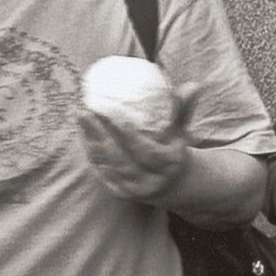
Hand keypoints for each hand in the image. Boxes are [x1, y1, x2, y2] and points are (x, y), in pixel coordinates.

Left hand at [79, 81, 206, 204]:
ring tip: (81, 116)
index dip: (133, 137)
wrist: (171, 184)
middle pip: (122, 161)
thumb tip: (194, 85)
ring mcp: (132, 189)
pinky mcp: (118, 191)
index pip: (149, 153)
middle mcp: (150, 182)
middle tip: (87, 111)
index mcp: (168, 167)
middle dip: (101, 136)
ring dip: (91, 141)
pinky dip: (91, 150)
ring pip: (108, 165)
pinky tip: (82, 131)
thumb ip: (183, 109)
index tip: (118, 117)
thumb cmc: (173, 148)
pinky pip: (101, 169)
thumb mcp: (182, 131)